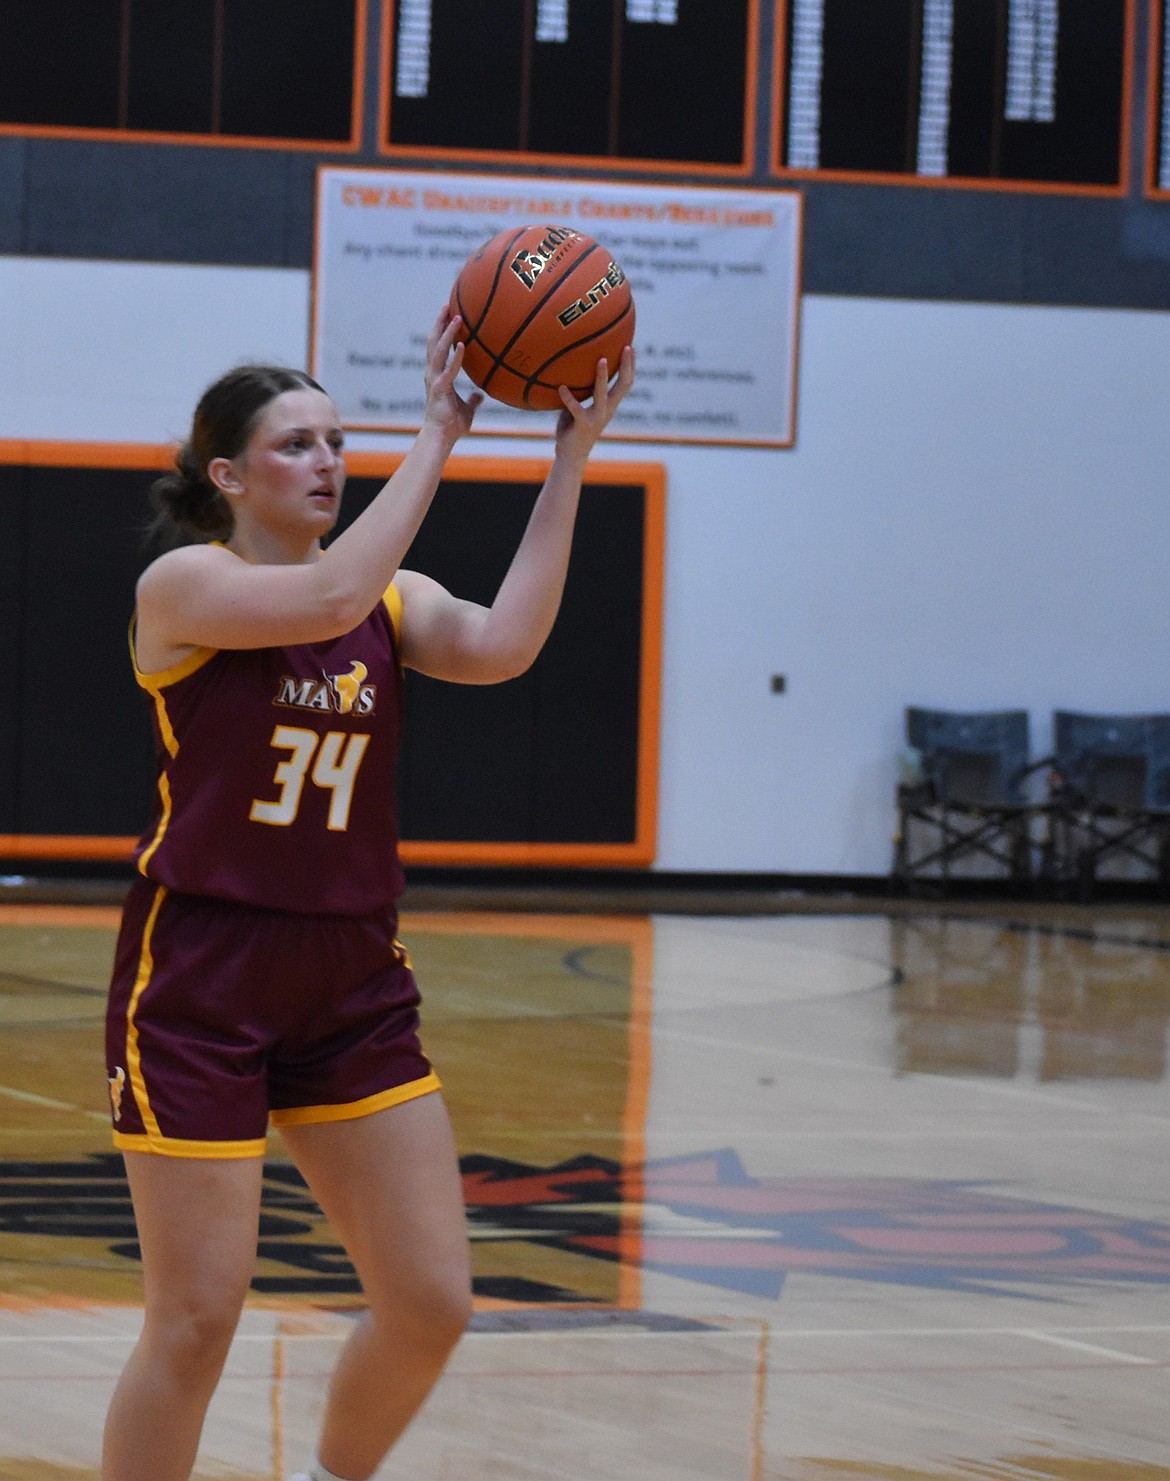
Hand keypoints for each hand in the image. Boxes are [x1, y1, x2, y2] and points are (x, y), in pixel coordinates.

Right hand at [422, 305, 482, 442]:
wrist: (441, 439)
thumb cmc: (451, 425)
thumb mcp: (467, 409)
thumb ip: (473, 400)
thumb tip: (481, 395)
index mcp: (437, 375)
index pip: (438, 347)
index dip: (442, 330)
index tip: (448, 314)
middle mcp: (433, 374)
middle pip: (433, 342)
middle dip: (440, 322)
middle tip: (447, 304)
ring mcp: (434, 380)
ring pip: (438, 350)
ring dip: (447, 332)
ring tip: (456, 316)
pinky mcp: (439, 389)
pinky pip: (449, 369)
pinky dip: (456, 357)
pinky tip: (463, 345)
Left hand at [554, 345, 634, 466]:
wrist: (570, 455)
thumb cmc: (573, 427)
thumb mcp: (578, 405)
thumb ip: (579, 390)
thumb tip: (568, 367)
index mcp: (609, 405)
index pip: (626, 382)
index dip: (630, 365)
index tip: (631, 346)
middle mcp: (608, 410)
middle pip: (623, 385)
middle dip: (627, 366)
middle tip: (627, 347)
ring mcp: (597, 418)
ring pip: (603, 394)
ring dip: (603, 377)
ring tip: (601, 359)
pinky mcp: (583, 425)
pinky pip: (576, 408)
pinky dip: (568, 398)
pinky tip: (561, 387)